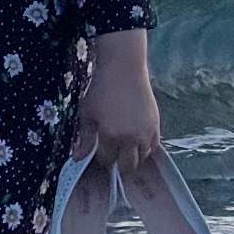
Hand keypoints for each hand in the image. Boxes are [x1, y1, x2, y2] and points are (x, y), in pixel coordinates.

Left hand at [73, 31, 160, 172]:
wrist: (124, 67)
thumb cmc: (101, 88)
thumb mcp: (87, 113)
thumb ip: (85, 138)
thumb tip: (77, 159)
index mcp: (111, 136)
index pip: (108, 161)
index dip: (102, 160)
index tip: (99, 154)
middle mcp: (131, 139)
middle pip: (127, 166)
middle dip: (119, 165)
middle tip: (113, 155)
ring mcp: (146, 132)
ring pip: (142, 157)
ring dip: (133, 156)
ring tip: (125, 147)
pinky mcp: (156, 124)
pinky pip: (153, 146)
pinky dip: (146, 147)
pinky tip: (137, 140)